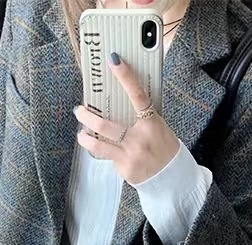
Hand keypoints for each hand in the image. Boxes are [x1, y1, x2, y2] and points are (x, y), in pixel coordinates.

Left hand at [73, 53, 179, 184]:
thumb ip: (141, 116)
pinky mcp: (124, 169)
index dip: (125, 76)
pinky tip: (108, 151)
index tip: (113, 60)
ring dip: (85, 138)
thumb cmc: (164, 147)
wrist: (172, 177)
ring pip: (98, 145)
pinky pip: (108, 157)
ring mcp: (130, 156)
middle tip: (79, 110)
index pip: (137, 95)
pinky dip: (105, 152)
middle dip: (86, 116)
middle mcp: (139, 139)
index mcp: (151, 123)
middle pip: (104, 125)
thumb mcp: (158, 127)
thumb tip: (119, 101)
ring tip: (81, 134)